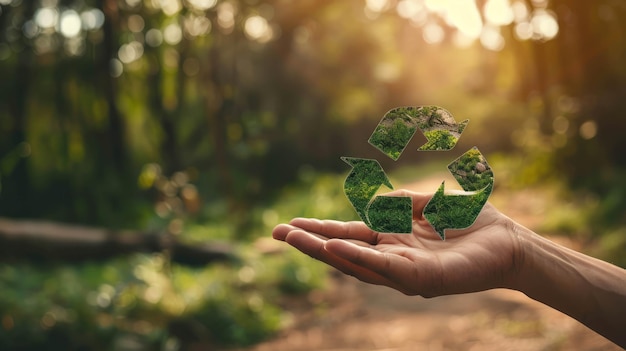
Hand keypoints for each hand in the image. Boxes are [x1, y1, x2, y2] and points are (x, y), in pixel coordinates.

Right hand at [272, 190, 521, 296]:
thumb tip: (371, 205)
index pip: (347, 234)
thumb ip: (398, 204)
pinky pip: (384, 268)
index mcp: (391, 238)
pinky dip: (358, 259)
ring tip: (294, 238)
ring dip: (323, 251)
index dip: (318, 230)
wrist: (508, 241)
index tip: (288, 225)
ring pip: (355, 263)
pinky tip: (335, 249)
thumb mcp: (427, 203)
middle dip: (308, 243)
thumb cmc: (471, 221)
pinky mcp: (421, 278)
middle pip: (342, 251)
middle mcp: (391, 256)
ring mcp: (403, 270)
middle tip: (274, 233)